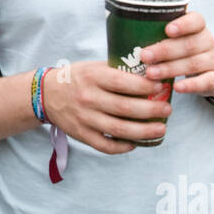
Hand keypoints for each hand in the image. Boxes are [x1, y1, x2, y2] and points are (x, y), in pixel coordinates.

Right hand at [40, 60, 172, 153]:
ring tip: (161, 129)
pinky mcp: (81, 134)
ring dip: (144, 131)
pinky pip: (105, 145)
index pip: (122, 82)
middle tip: (167, 110)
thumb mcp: (93, 66)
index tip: (160, 86)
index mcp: (92, 77)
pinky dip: (122, 147)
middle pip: (125, 108)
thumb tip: (149, 72)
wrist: (46, 94)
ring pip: (118, 129)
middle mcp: (88, 98)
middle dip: (151, 110)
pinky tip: (135, 143)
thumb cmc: (76, 78)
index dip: (144, 86)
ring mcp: (84, 118)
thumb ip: (116, 70)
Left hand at [137, 11, 213, 98]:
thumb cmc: (188, 52)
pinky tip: (177, 88)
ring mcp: (213, 61)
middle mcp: (208, 42)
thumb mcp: (181, 40)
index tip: (167, 29)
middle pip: (189, 44)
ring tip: (150, 73)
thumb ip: (161, 35)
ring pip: (193, 63)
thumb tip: (124, 34)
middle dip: (165, 50)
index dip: (183, 24)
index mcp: (198, 28)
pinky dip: (191, 85)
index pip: (196, 21)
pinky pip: (205, 81)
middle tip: (144, 55)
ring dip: (170, 68)